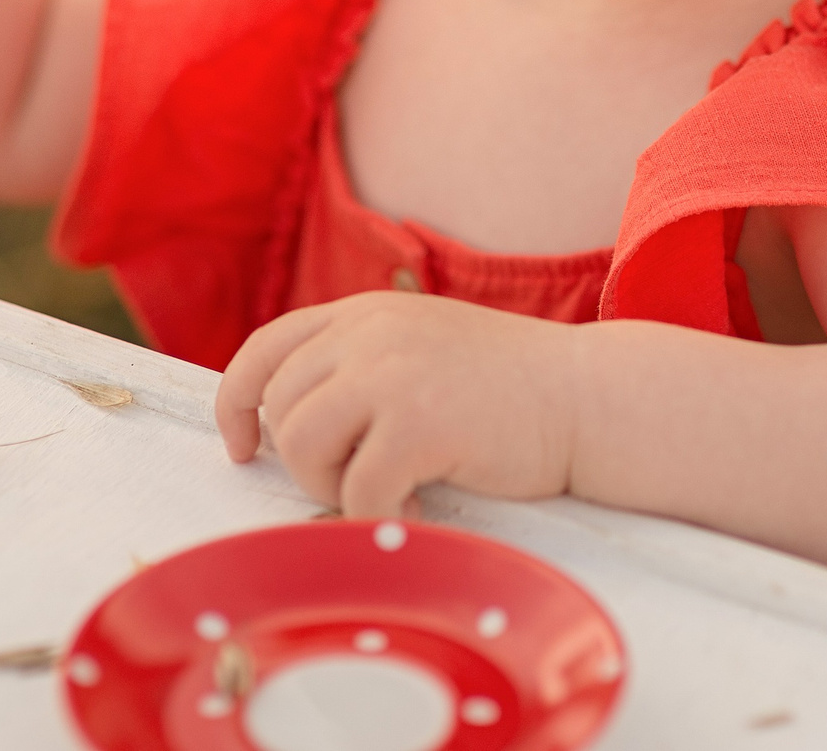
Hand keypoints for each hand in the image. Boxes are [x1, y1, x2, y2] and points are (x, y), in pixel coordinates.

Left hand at [216, 292, 580, 518]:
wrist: (590, 398)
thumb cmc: (514, 390)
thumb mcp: (424, 349)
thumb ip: (364, 364)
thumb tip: (291, 423)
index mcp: (367, 313)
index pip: (266, 347)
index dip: (237, 401)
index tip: (243, 447)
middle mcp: (370, 332)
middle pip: (279, 406)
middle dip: (305, 461)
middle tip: (356, 481)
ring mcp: (392, 373)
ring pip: (302, 444)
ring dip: (334, 484)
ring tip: (385, 490)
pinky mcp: (419, 422)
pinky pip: (357, 489)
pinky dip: (378, 513)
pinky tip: (416, 506)